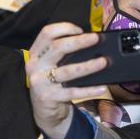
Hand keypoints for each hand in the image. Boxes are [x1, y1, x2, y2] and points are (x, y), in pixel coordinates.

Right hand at [26, 22, 108, 138]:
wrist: (44, 111)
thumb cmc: (52, 82)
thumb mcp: (51, 65)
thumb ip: (63, 54)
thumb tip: (90, 42)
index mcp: (36, 53)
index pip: (47, 33)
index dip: (64, 28)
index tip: (80, 30)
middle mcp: (36, 65)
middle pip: (57, 48)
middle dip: (79, 42)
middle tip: (96, 39)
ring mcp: (40, 82)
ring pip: (67, 71)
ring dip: (88, 66)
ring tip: (103, 62)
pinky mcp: (49, 97)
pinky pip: (73, 92)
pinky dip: (89, 90)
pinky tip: (102, 87)